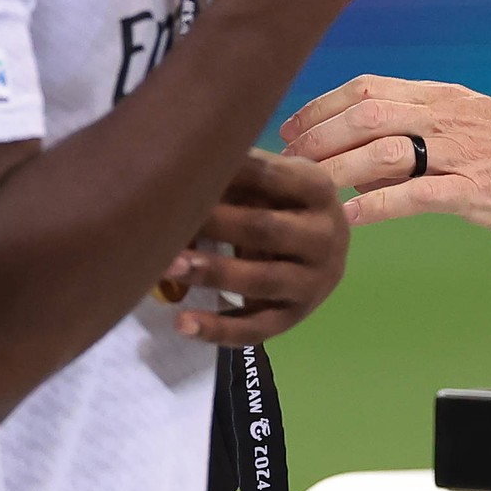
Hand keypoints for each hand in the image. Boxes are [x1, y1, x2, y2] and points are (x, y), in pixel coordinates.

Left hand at [160, 148, 349, 342]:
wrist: (325, 241)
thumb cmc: (281, 198)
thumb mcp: (271, 176)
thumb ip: (236, 168)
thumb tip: (177, 161)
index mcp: (316, 189)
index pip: (268, 175)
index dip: (225, 171)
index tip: (181, 167)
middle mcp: (324, 236)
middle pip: (265, 230)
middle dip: (214, 224)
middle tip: (164, 220)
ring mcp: (314, 281)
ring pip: (261, 281)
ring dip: (213, 273)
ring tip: (166, 266)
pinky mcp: (296, 316)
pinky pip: (258, 327)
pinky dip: (219, 329)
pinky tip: (182, 324)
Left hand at [281, 75, 490, 245]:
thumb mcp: (462, 124)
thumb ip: (412, 130)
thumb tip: (355, 159)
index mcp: (438, 97)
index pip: (365, 90)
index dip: (320, 108)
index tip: (290, 129)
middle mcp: (445, 117)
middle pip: (364, 117)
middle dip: (318, 138)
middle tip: (289, 162)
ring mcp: (462, 153)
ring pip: (383, 151)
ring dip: (337, 170)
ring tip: (308, 189)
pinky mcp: (478, 190)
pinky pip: (416, 195)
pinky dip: (376, 205)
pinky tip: (348, 217)